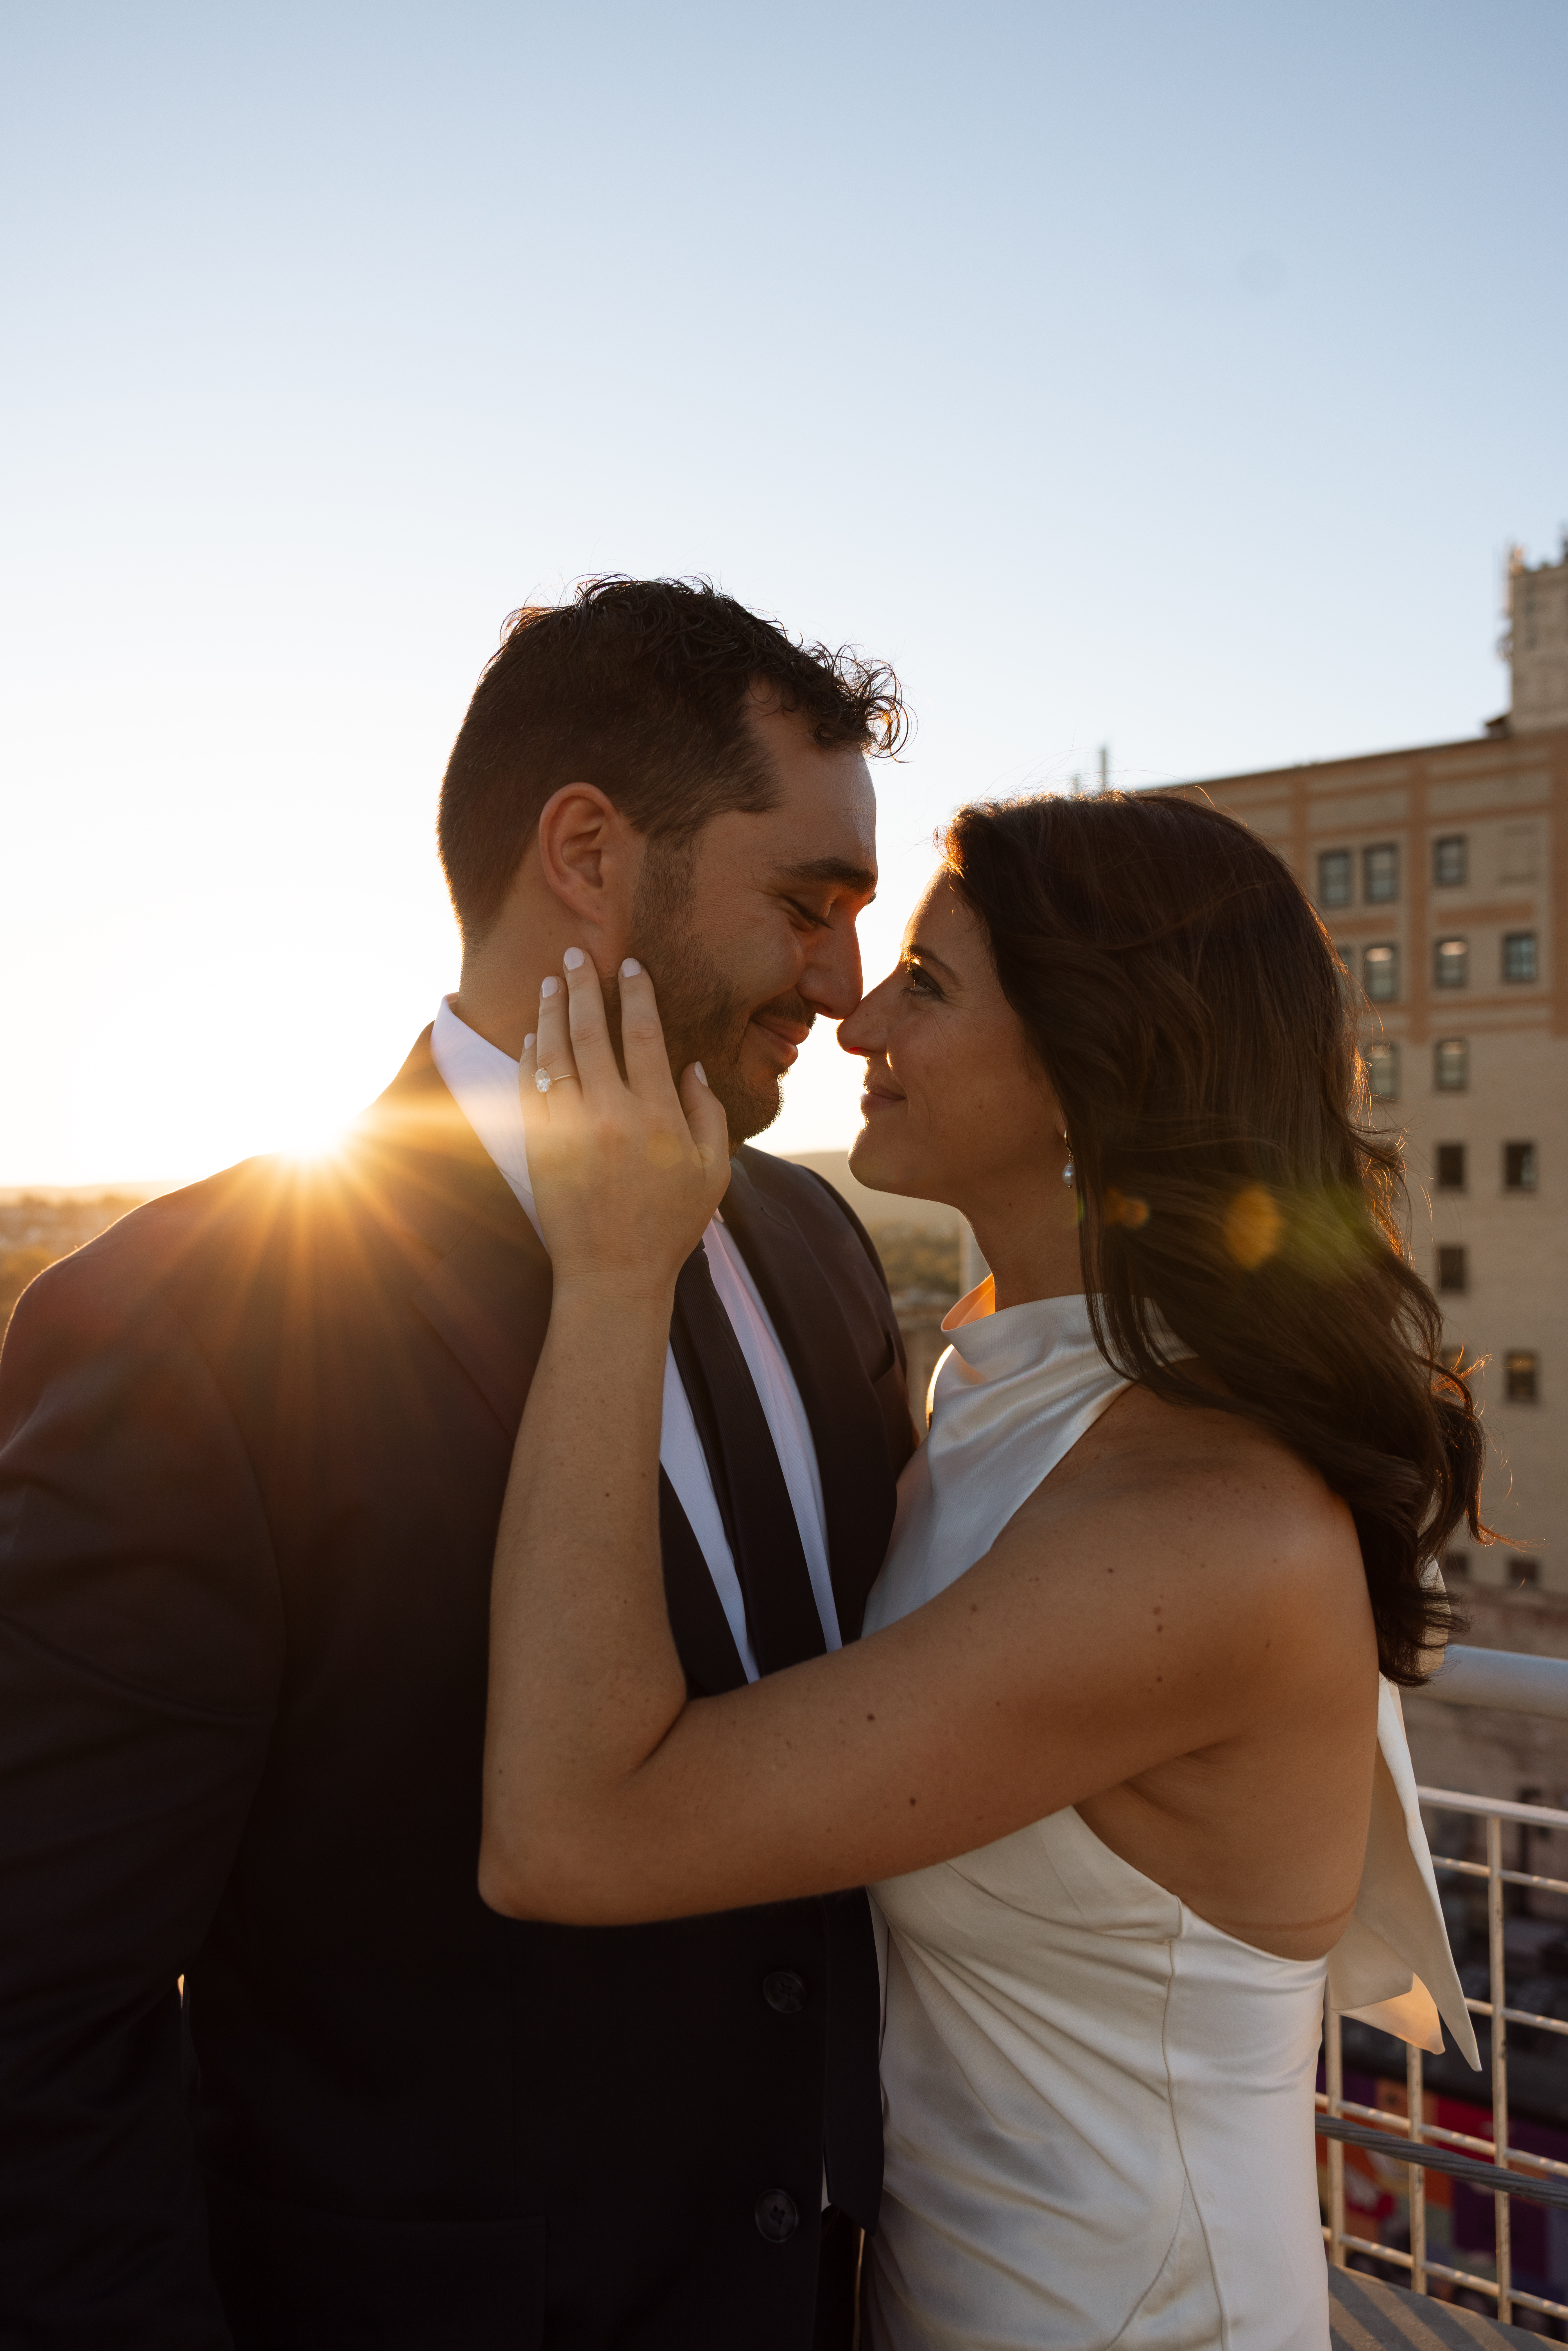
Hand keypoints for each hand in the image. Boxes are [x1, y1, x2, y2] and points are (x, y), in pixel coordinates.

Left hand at [519, 950, 730, 1300]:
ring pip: (556, 1053)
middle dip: (584, 988)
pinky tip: (533, 1035)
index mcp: (657, 1115)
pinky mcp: (541, 1147)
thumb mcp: (711, 1172)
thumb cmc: (669, 1226)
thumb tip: (692, 1066)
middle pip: (592, 1032)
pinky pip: (531, 1088)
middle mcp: (611, 1114)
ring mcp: (571, 1129)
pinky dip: (531, 1057)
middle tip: (576, 955)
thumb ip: (709, 1114)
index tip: (630, 966)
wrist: (613, 1275)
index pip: (644, 1035)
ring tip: (550, 982)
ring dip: (552, 1012)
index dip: (636, 995)